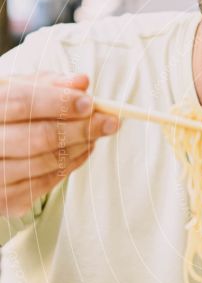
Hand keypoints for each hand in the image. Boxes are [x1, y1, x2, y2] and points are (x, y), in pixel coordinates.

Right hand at [0, 73, 119, 216]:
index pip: (23, 103)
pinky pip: (45, 184)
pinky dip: (69, 166)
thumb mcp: (17, 91)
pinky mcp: (5, 200)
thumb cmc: (5, 115)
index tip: (90, 103)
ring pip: (45, 163)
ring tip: (96, 135)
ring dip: (78, 148)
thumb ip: (49, 85)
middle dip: (80, 129)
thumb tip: (82, 82)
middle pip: (38, 137)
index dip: (60, 103)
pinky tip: (83, 150)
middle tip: (109, 122)